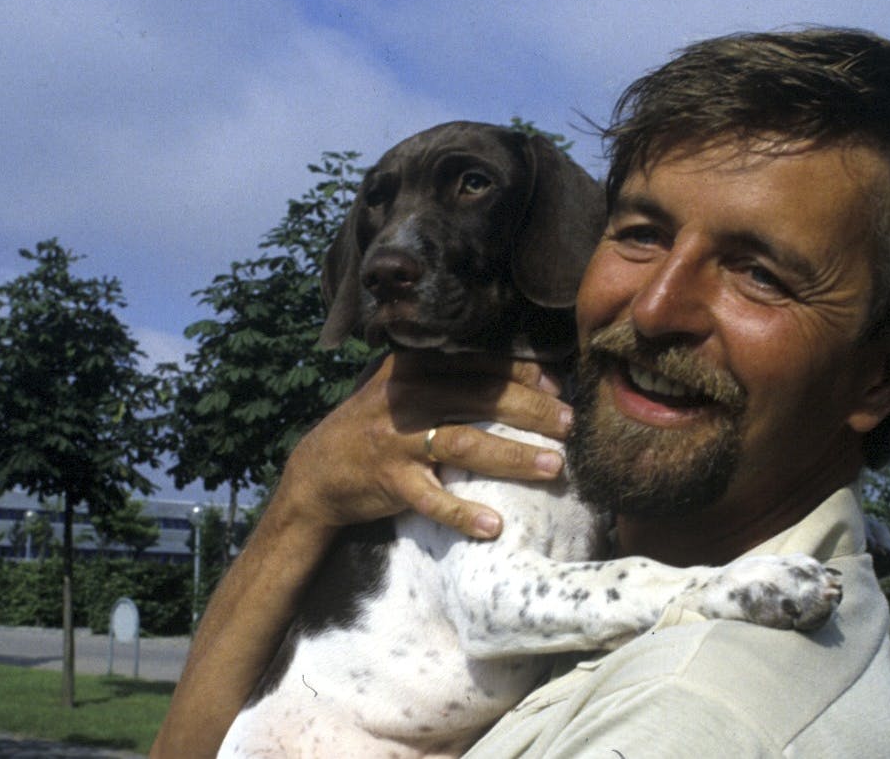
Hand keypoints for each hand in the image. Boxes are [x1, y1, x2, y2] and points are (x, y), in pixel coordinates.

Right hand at [272, 352, 572, 539]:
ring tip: (554, 467)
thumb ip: (451, 378)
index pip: (479, 364)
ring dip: (513, 456)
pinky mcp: (389, 481)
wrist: (318, 470)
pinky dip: (463, 513)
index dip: (523, 374)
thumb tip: (528, 378)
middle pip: (480, 398)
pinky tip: (494, 525)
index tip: (560, 388)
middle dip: (532, 411)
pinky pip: (432, 499)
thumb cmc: (378, 425)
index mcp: (414, 366)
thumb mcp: (405, 389)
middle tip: (571, 425)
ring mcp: (396, 440)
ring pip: (464, 443)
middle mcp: (406, 397)